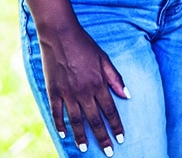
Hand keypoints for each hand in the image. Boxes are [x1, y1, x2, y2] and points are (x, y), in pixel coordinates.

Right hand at [38, 21, 127, 154]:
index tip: (121, 138)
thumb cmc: (85, 45)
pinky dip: (60, 125)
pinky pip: (56, 113)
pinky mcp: (53, 91)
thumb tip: (128, 95)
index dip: (116, 126)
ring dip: (82, 136)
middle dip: (103, 137)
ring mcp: (67, 93)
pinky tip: (64, 135)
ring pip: (76, 121)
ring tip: (86, 149)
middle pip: (95, 120)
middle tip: (109, 152)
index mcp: (99, 84)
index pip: (111, 111)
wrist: (60, 36)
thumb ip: (115, 78)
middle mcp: (84, 92)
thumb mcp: (105, 58)